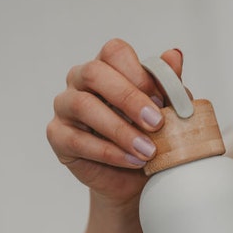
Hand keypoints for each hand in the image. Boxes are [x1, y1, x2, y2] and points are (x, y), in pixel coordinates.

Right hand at [47, 39, 183, 208]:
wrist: (136, 179)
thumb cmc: (149, 138)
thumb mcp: (166, 113)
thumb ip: (167, 85)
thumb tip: (175, 54)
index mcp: (107, 67)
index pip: (114, 52)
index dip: (139, 74)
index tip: (162, 100)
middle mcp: (80, 80)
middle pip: (94, 73)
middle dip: (129, 98)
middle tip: (156, 123)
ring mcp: (65, 106)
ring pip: (83, 106)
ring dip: (120, 129)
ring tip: (148, 150)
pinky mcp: (58, 136)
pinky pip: (77, 140)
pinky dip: (109, 152)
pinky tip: (132, 160)